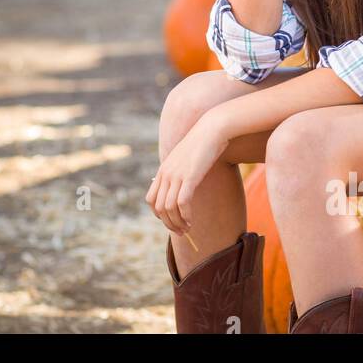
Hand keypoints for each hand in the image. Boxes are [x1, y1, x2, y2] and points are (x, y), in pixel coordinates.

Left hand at [146, 115, 228, 234]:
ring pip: (169, 208)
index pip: (151, 200)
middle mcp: (166, 174)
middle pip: (158, 208)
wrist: (211, 129)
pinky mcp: (189, 177)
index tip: (171, 221)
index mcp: (163, 170)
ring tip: (187, 229)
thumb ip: (180, 173)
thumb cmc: (202, 145)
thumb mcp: (186, 160)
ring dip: (177, 223)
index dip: (158, 214)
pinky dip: (185, 216)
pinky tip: (191, 221)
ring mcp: (176, 175)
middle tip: (181, 232)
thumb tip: (182, 187)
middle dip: (168, 223)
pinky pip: (182, 203)